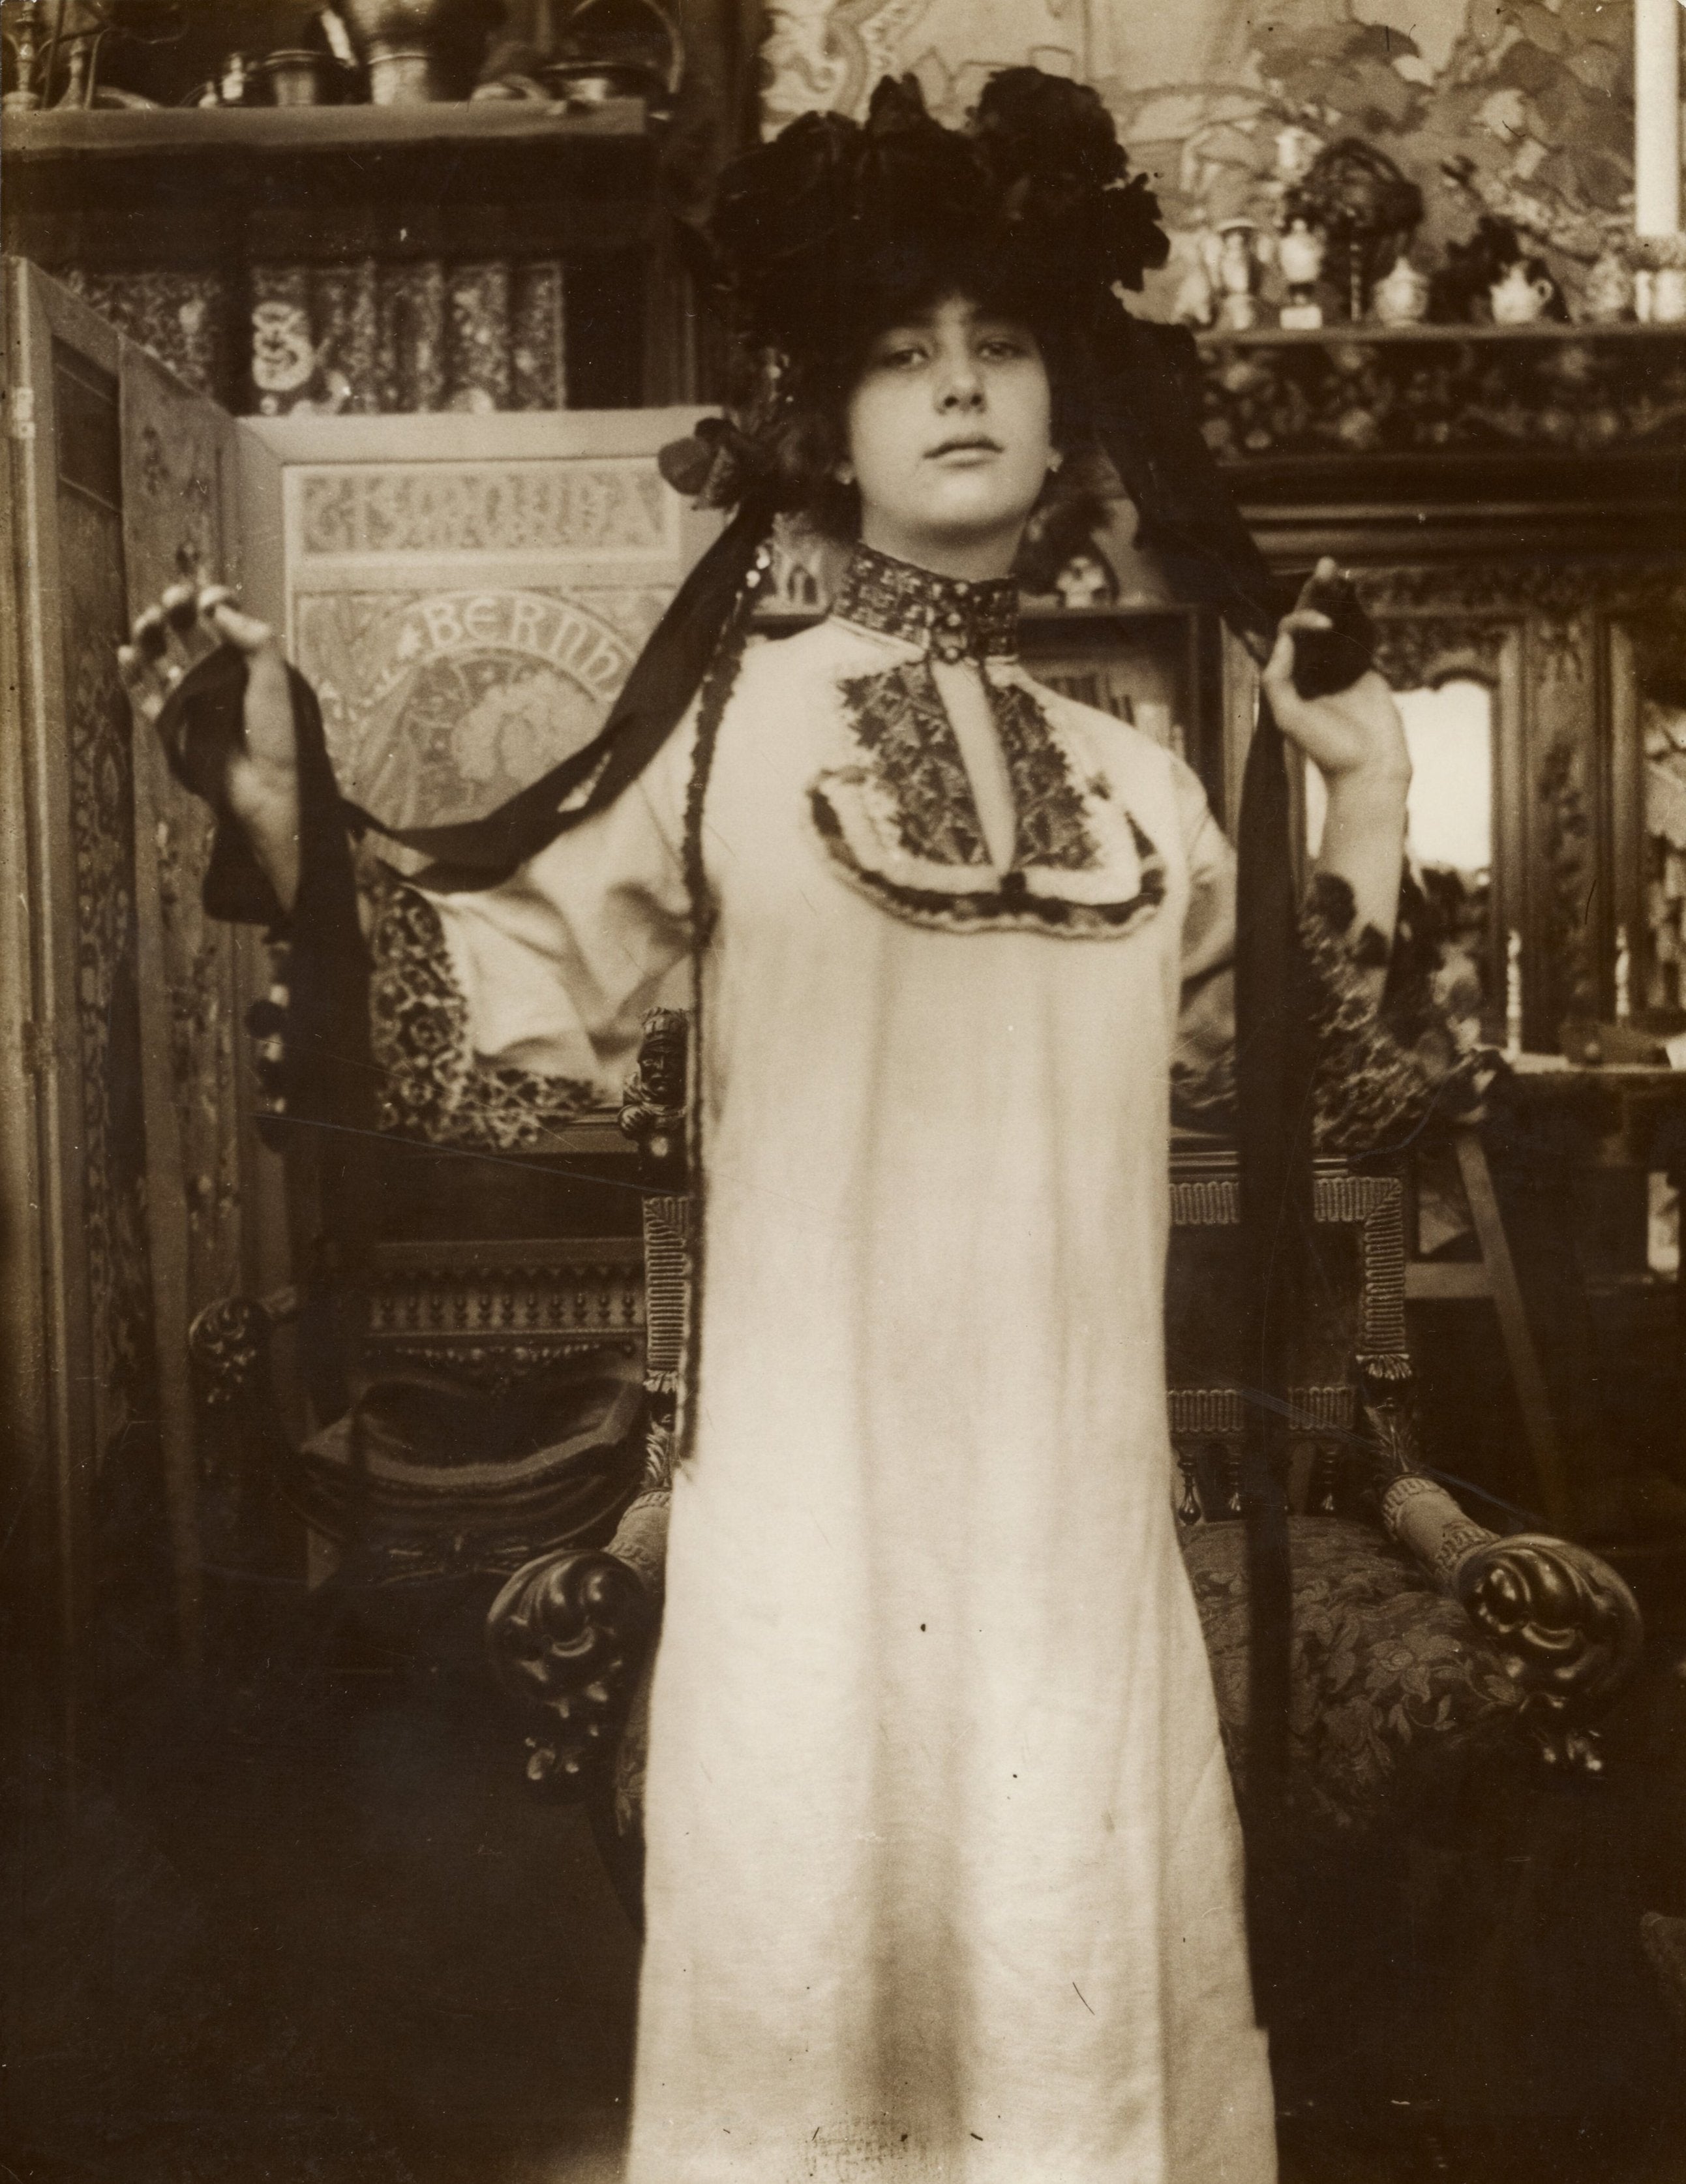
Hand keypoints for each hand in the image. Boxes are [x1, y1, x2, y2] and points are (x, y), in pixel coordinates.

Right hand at [117, 576, 300, 909]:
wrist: (269, 791)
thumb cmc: (282, 735)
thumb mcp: (277, 679)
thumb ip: (253, 638)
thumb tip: (216, 607)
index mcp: (248, 665)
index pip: (226, 621)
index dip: (215, 602)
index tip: (208, 597)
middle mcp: (219, 679)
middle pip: (189, 633)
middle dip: (178, 611)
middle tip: (173, 600)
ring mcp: (193, 702)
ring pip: (162, 659)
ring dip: (152, 637)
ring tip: (148, 622)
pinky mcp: (171, 727)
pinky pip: (144, 696)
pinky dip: (132, 675)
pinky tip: (126, 653)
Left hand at [1261, 558, 1409, 791]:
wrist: (1368, 768)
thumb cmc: (1325, 748)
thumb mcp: (1289, 715)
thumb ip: (1278, 677)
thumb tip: (1283, 636)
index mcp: (1290, 676)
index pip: (1289, 635)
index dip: (1301, 621)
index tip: (1321, 626)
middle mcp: (1311, 668)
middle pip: (1311, 621)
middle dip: (1316, 593)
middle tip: (1325, 564)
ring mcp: (1338, 666)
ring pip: (1337, 623)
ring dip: (1337, 597)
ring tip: (1337, 569)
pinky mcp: (1364, 669)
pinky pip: (1360, 634)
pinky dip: (1358, 613)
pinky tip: (1356, 592)